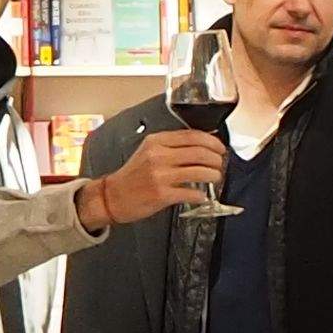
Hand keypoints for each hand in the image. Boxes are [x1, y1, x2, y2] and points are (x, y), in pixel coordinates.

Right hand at [83, 129, 228, 229]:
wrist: (112, 196)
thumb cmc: (133, 175)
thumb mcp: (148, 151)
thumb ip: (171, 146)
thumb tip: (202, 146)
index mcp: (156, 142)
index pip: (193, 136)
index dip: (212, 142)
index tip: (220, 148)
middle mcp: (158, 156)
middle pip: (200, 152)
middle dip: (217, 159)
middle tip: (220, 164)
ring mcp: (160, 175)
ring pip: (200, 171)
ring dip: (214, 175)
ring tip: (216, 177)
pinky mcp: (162, 194)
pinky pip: (191, 193)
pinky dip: (201, 195)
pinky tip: (202, 195)